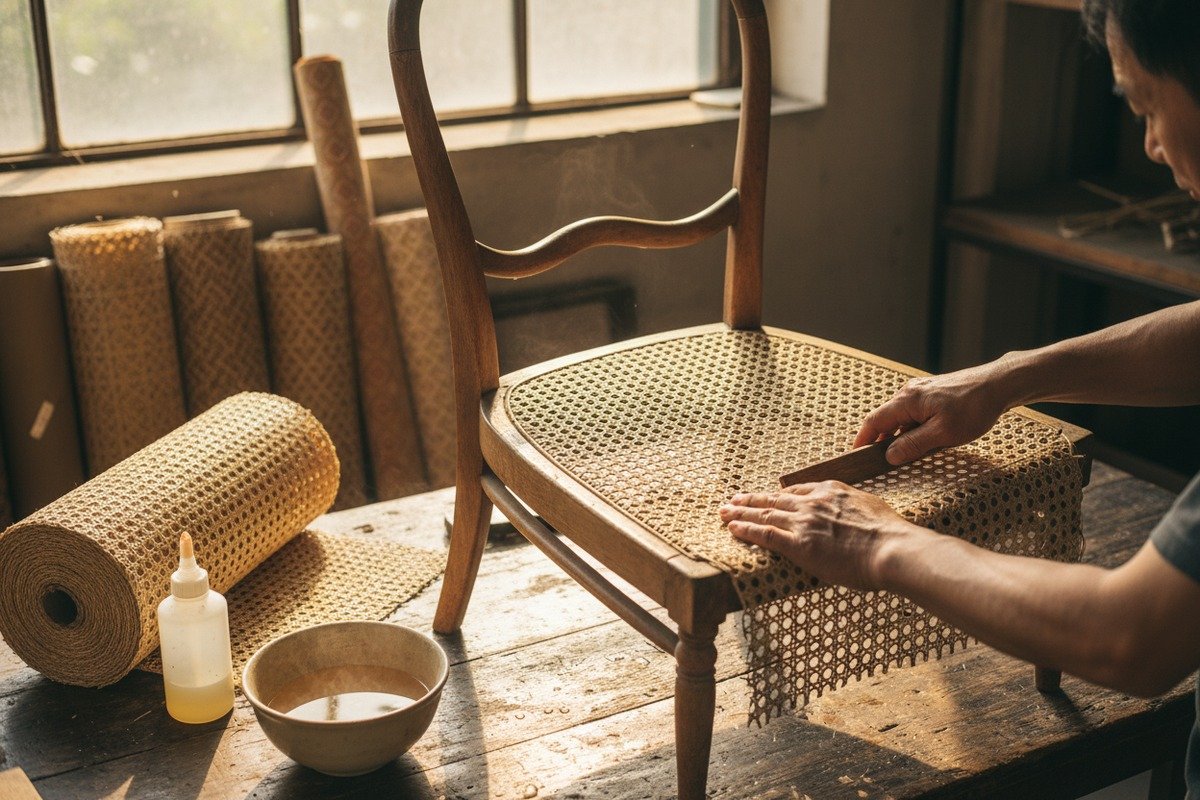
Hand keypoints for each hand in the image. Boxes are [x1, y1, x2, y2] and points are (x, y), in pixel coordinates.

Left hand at [718, 481, 920, 590]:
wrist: (891, 548)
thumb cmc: (889, 534)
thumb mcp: (870, 506)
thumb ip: (853, 506)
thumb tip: (853, 513)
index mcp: (831, 491)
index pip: (797, 491)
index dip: (778, 494)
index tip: (767, 496)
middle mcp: (813, 503)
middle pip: (774, 498)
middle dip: (751, 499)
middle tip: (732, 499)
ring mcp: (803, 522)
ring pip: (764, 513)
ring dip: (740, 512)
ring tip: (724, 511)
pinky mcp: (798, 543)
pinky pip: (765, 534)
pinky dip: (746, 529)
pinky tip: (732, 527)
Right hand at [853, 361, 1015, 464]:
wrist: (999, 384)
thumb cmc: (974, 408)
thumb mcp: (943, 434)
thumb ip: (913, 445)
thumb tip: (889, 456)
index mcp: (907, 400)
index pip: (873, 421)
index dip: (862, 441)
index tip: (855, 457)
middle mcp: (908, 393)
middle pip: (885, 420)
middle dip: (880, 441)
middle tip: (880, 464)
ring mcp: (920, 391)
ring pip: (901, 418)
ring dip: (900, 436)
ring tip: (906, 456)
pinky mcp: (931, 394)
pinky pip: (913, 414)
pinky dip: (912, 429)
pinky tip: (924, 441)